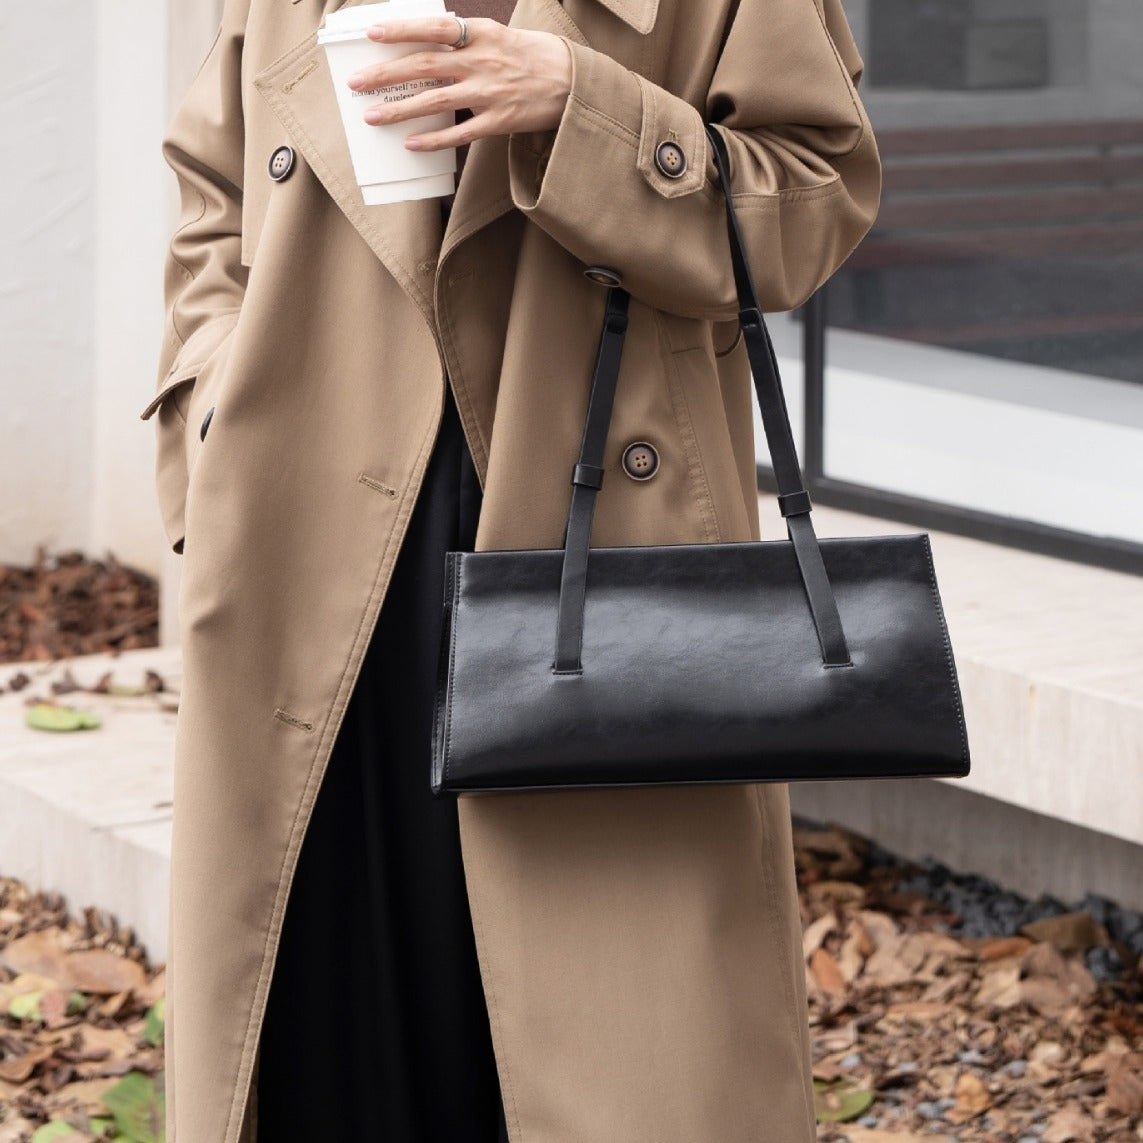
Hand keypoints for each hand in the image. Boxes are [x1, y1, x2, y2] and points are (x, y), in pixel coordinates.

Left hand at [346, 16, 572, 150]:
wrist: (573, 82)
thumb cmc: (532, 56)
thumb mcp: (498, 36)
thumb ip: (463, 42)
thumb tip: (425, 47)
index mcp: (480, 33)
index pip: (433, 28)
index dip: (400, 29)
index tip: (371, 33)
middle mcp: (482, 61)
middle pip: (424, 65)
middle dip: (385, 73)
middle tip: (356, 82)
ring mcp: (490, 93)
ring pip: (435, 100)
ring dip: (399, 110)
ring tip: (371, 116)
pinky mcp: (499, 121)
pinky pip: (460, 133)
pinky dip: (434, 139)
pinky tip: (411, 143)